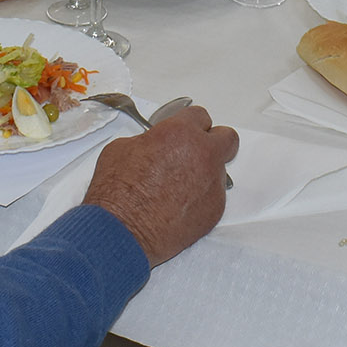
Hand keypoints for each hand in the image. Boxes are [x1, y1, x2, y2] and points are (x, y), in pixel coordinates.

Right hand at [82, 106, 238, 265]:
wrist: (123, 230)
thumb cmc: (119, 191)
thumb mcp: (123, 148)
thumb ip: (150, 141)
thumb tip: (154, 145)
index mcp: (181, 132)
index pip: (200, 116)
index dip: (190, 124)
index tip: (185, 131)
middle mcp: (204, 154)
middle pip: (227, 138)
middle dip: (213, 142)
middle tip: (197, 151)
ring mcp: (213, 183)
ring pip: (219, 170)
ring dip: (204, 173)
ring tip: (179, 187)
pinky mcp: (215, 209)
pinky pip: (214, 196)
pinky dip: (201, 198)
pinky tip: (179, 205)